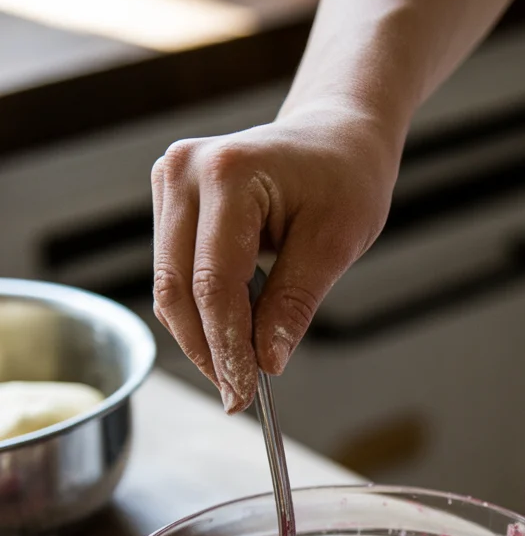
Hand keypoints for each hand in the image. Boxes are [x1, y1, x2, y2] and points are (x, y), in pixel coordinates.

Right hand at [151, 104, 398, 409]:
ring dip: (201, 336)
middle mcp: (184, 171)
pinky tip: (232, 334)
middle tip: (237, 397)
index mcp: (227, 172)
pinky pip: (174, 274)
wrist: (335, 138)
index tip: (245, 393)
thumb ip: (294, 303)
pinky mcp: (169, 201)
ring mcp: (169, 182)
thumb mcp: (335, 244)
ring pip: (169, 287)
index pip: (213, 282)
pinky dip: (200, 312)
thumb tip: (266, 362)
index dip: (227, 346)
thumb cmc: (344, 179)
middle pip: (177, 288)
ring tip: (239, 370)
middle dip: (207, 350)